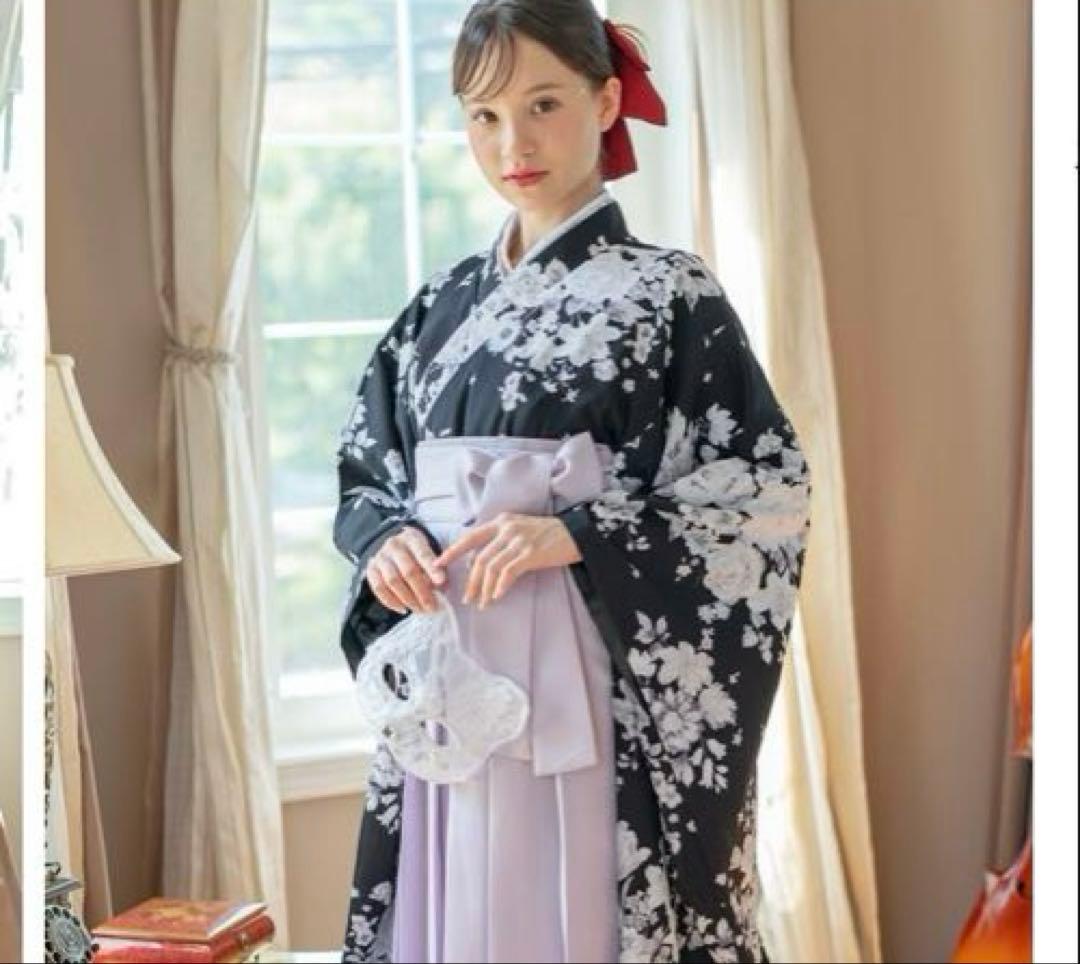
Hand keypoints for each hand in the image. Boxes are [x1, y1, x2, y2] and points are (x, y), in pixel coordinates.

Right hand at [366, 525, 445, 614]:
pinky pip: (379, 588)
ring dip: (408, 599)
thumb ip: (437, 567)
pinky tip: (404, 609)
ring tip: (420, 610)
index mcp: (411, 538)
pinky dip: (391, 602)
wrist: (391, 546)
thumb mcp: (429, 551)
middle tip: (432, 607)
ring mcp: (380, 557)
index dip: (432, 569)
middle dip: (422, 592)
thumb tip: (443, 588)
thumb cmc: (416, 552)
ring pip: (393, 581)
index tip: (442, 582)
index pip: (423, 554)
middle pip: (408, 571)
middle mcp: (393, 546)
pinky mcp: (371, 569)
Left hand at [434, 512, 581, 608]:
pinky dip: (500, 586)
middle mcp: (507, 528)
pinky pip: (508, 572)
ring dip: (484, 588)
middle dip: (471, 581)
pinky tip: (497, 596)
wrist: (577, 534)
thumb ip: (501, 541)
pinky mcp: (530, 553)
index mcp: (501, 521)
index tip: (438, 564)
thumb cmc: (549, 535)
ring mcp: (518, 540)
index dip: (453, 551)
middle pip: (479, 558)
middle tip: (468, 598)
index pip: (470, 536)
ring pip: (491, 567)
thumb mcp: (521, 530)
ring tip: (483, 602)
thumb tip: (481, 563)